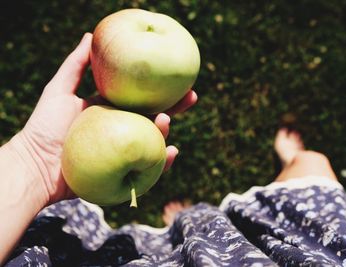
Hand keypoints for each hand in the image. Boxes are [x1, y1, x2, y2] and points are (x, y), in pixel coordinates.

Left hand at [11, 33, 196, 205]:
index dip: (158, 88)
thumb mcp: (58, 91)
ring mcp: (125, 150)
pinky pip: (149, 168)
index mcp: (112, 110)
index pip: (140, 97)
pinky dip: (163, 162)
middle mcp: (122, 128)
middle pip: (153, 116)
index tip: (175, 77)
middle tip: (191, 96)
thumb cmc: (45, 127)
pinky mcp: (125, 172)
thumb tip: (90, 37)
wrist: (36, 165)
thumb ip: (74, 65)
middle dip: (175, 107)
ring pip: (153, 140)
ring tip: (166, 121)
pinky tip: (171, 153)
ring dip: (166, 131)